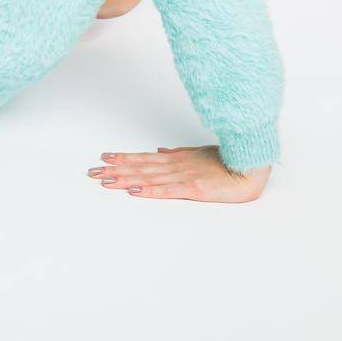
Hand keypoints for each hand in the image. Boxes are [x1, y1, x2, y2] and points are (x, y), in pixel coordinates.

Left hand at [87, 145, 268, 202]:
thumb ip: (178, 154)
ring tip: (104, 181)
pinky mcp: (193, 188)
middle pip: (139, 168)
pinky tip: (133, 191)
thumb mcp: (198, 155)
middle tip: (91, 172)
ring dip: (124, 179)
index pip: (143, 158)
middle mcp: (174, 165)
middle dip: (114, 170)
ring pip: (147, 178)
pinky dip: (148, 190)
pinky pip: (166, 190)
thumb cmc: (226, 163)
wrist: (249, 168)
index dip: (122, 158)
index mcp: (175, 159)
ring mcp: (182, 176)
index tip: (104, 158)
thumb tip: (159, 151)